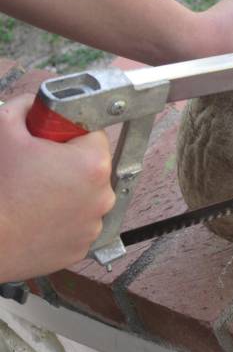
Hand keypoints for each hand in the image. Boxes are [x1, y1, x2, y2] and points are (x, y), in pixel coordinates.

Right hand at [0, 95, 114, 281]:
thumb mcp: (4, 129)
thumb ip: (26, 107)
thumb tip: (36, 104)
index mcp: (93, 163)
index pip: (93, 134)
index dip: (69, 134)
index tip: (50, 142)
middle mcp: (103, 195)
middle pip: (92, 167)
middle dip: (68, 164)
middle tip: (37, 169)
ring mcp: (94, 224)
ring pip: (86, 197)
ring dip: (67, 193)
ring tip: (34, 195)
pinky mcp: (82, 247)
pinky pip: (77, 225)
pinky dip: (62, 221)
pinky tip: (38, 217)